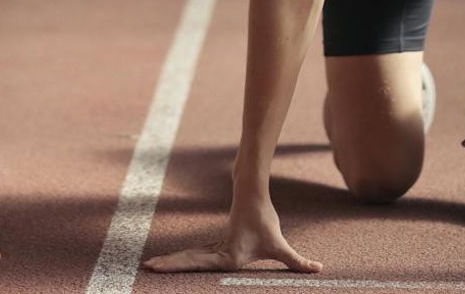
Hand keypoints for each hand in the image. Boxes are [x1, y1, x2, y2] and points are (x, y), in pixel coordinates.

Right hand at [142, 198, 319, 273]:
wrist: (252, 195)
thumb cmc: (265, 222)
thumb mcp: (281, 246)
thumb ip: (297, 262)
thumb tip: (318, 269)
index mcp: (227, 256)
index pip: (199, 264)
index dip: (178, 265)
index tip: (158, 265)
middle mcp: (217, 252)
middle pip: (188, 260)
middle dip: (168, 265)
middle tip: (146, 268)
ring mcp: (214, 247)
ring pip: (189, 257)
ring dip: (172, 262)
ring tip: (151, 266)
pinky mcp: (215, 245)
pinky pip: (195, 255)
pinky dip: (182, 260)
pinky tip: (173, 264)